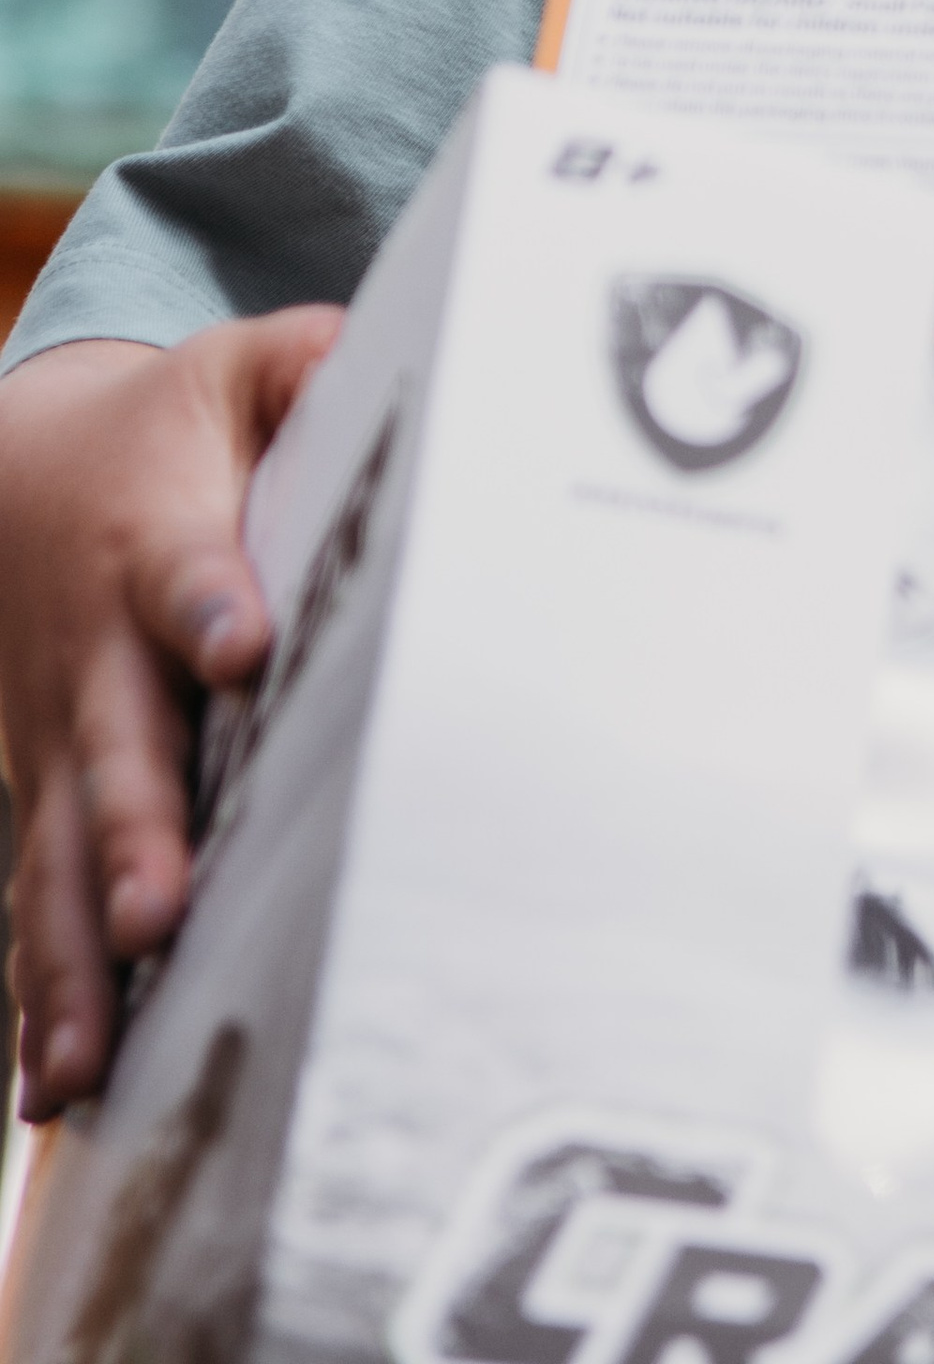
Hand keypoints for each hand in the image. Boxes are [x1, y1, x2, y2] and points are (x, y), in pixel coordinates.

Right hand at [0, 311, 340, 1117]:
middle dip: (135, 829)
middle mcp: (97, 654)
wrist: (24, 473)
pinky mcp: (49, 797)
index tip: (242, 643)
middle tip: (160, 904)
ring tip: (93, 1056)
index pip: (187, 569)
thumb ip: (314, 362)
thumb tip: (393, 352)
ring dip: (75, 955)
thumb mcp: (242, 366)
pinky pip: (38, 901)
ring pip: (59, 855)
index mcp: (156, 535)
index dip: (211, 603)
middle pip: (117, 747)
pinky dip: (44, 993)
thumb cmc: (172, 426)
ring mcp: (60, 739)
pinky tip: (60, 1086)